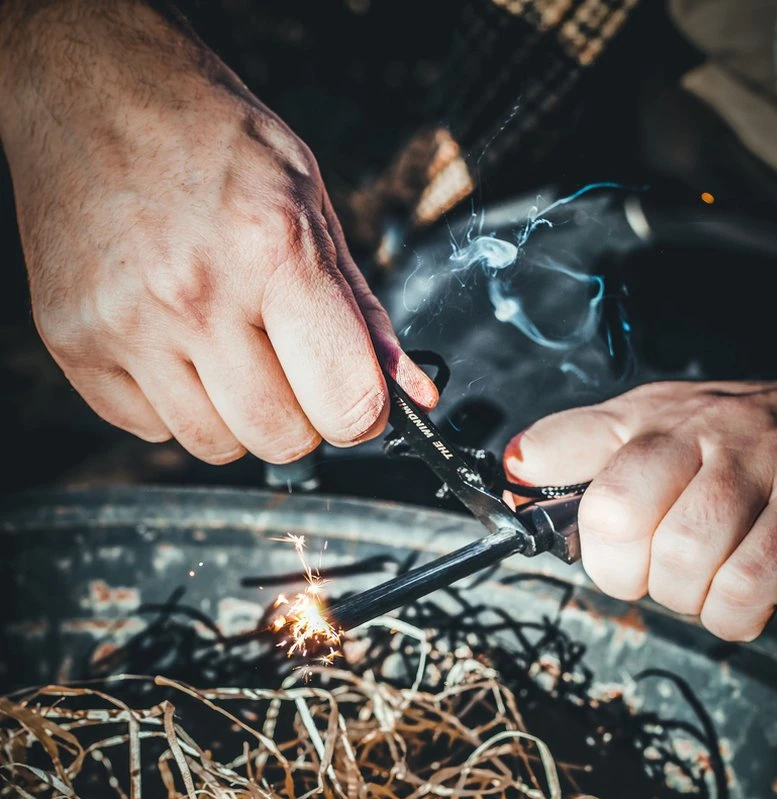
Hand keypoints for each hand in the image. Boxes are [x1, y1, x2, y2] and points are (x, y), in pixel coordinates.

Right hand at [0, 1, 435, 462]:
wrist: (90, 89)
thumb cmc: (207, 140)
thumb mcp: (310, 202)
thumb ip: (363, 311)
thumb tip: (415, 393)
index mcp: (270, 248)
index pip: (344, 402)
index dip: (361, 413)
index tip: (354, 397)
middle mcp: (193, 294)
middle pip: (280, 439)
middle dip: (299, 415)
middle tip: (285, 359)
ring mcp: (125, 325)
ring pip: (214, 445)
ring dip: (233, 412)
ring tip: (221, 340)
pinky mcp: (73, 345)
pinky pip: (150, 428)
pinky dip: (171, 402)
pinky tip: (169, 338)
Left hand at [505, 382, 776, 640]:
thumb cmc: (725, 430)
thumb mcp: (642, 418)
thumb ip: (573, 446)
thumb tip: (514, 475)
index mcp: (648, 420)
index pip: (568, 465)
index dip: (581, 533)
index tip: (605, 544)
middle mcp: (702, 437)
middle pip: (619, 518)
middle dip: (626, 570)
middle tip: (653, 568)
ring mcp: (760, 472)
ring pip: (684, 558)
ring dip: (683, 594)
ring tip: (700, 578)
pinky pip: (750, 583)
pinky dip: (732, 612)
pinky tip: (736, 596)